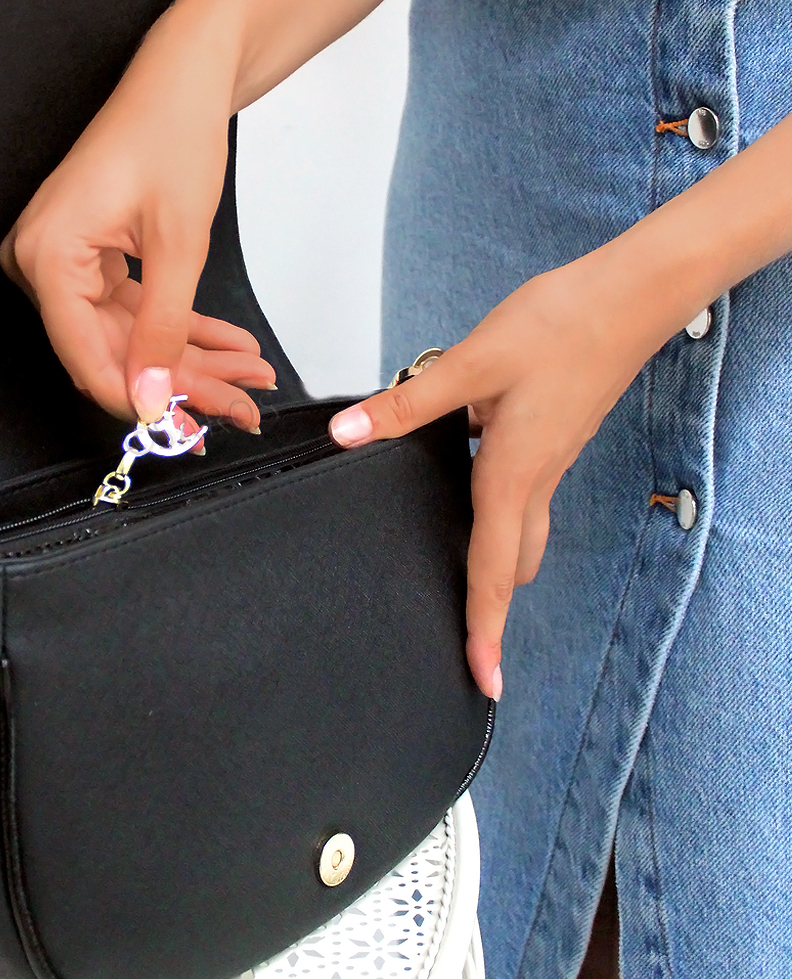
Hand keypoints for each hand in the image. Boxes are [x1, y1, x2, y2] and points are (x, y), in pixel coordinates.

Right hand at [0, 7, 272, 430]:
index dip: (138, 398)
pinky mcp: (93, 260)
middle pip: (113, 350)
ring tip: (249, 381)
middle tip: (237, 409)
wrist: (183, 75)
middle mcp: (44, 262)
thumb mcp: (180, 243)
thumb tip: (154, 398)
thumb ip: (164, 329)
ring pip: (132, 337)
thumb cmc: (173, 131)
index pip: (84, 355)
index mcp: (47, 254)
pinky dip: (184, 330)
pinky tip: (231, 350)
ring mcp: (67, 262)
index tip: (184, 429)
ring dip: (193, 361)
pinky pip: (138, 312)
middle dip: (183, 382)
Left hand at [327, 250, 679, 700]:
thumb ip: (406, 404)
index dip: (484, 631)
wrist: (629, 297)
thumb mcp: (470, 364)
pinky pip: (522, 498)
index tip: (483, 681)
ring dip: (494, 565)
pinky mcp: (551, 441)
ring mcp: (548, 462)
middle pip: (509, 566)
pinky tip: (464, 487)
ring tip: (458, 580)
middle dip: (488, 609)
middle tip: (469, 646)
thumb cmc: (561, 326)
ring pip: (520, 534)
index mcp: (510, 475)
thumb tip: (349, 436)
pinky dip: (496, 516)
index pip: (491, 573)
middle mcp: (533, 480)